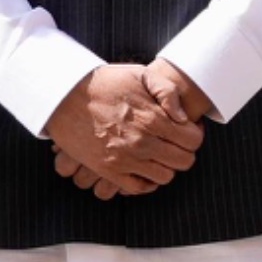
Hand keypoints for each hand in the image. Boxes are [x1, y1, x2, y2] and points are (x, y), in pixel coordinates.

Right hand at [46, 63, 201, 198]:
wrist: (65, 95)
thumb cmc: (106, 82)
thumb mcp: (141, 74)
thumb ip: (168, 92)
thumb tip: (183, 117)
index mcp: (153, 118)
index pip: (193, 140)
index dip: (195, 135)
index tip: (188, 129)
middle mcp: (142, 142)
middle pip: (183, 161)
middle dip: (185, 152)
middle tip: (177, 142)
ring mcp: (125, 159)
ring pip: (164, 177)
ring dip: (167, 166)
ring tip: (161, 154)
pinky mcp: (108, 171)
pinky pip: (138, 188)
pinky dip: (147, 182)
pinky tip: (146, 168)